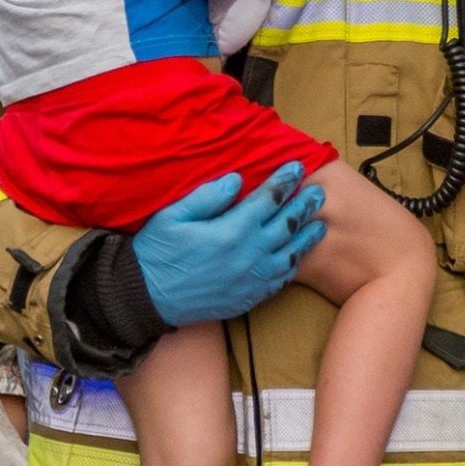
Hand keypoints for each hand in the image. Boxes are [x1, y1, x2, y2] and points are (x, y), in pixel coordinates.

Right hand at [131, 163, 325, 326]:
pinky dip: (292, 266)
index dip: (285, 181)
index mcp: (231, 230)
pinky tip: (297, 257)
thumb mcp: (173, 215)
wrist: (144, 298)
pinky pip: (279, 280)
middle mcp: (248, 255)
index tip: (297, 167)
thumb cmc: (156, 252)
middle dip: (305, 205)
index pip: (268, 199)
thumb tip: (237, 180)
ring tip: (321, 224)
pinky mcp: (248, 298)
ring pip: (290, 254)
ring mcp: (251, 279)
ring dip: (307, 237)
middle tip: (320, 192)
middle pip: (287, 225)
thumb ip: (208, 196)